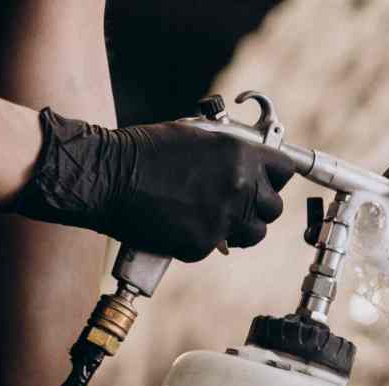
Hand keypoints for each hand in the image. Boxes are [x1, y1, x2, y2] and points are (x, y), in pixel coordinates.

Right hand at [10, 108, 294, 260]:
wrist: (105, 176)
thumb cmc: (142, 150)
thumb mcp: (194, 136)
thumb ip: (228, 151)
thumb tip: (249, 161)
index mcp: (239, 154)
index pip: (284, 170)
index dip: (273, 176)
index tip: (265, 180)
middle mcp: (239, 186)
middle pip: (273, 207)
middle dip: (258, 206)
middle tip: (236, 203)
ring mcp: (223, 218)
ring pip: (253, 233)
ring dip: (239, 228)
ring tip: (212, 217)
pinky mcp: (203, 243)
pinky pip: (217, 246)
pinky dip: (203, 239)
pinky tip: (181, 224)